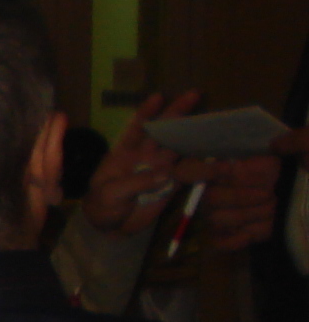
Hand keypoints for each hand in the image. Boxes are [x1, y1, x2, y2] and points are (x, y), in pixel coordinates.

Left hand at [80, 91, 282, 251]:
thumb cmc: (102, 205)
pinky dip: (204, 166)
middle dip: (177, 112)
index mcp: (125, 152)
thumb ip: (134, 183)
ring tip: (213, 124)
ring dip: (194, 136)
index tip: (159, 96)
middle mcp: (145, 155)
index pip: (137, 127)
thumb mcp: (110, 193)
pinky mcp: (172, 184)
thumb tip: (164, 173)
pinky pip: (189, 172)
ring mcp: (160, 168)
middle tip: (194, 94)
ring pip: (180, 147)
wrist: (110, 227)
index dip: (147, 111)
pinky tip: (219, 158)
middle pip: (164, 131)